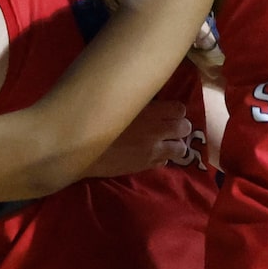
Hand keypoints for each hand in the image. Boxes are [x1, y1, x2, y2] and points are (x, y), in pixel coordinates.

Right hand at [80, 99, 198, 179]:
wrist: (83, 148)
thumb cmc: (97, 120)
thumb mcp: (120, 105)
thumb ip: (139, 105)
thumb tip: (152, 103)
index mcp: (150, 111)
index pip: (179, 109)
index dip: (175, 111)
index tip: (167, 113)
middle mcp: (156, 130)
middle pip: (184, 127)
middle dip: (179, 128)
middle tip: (168, 128)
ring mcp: (153, 150)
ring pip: (180, 148)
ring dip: (174, 145)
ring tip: (162, 143)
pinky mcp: (145, 165)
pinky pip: (164, 162)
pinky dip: (161, 158)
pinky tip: (149, 154)